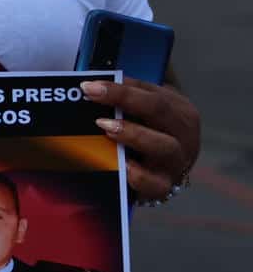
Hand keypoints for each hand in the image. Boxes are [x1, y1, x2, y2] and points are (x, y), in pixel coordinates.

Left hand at [82, 78, 200, 200]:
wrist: (163, 170)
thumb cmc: (148, 132)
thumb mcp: (143, 111)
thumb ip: (126, 97)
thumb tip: (93, 85)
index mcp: (178, 110)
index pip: (151, 93)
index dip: (120, 89)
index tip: (88, 86)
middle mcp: (183, 134)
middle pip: (159, 111)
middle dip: (125, 101)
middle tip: (93, 97)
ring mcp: (176, 161)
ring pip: (163, 146)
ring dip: (134, 135)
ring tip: (106, 128)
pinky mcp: (165, 186)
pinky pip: (155, 183)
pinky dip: (139, 176)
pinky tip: (122, 167)